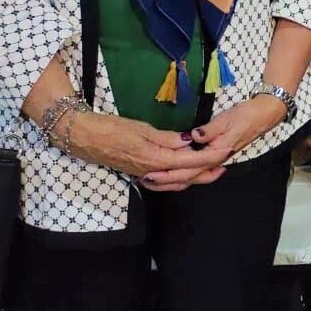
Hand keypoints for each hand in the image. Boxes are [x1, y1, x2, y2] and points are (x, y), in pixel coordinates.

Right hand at [61, 112, 225, 189]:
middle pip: (187, 176)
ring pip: (176, 181)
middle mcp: (151, 171)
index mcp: (155, 158)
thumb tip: (188, 142)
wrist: (83, 138)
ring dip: (196, 176)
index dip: (211, 157)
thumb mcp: (141, 128)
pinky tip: (186, 171)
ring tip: (213, 168)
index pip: (190, 161)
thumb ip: (166, 138)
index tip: (227, 150)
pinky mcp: (139, 172)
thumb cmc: (111, 129)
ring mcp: (145, 174)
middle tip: (226, 162)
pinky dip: (180, 178)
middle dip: (209, 171)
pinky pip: (165, 181)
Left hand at [150, 95, 286, 189]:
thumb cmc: (245, 115)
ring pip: (192, 177)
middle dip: (166, 180)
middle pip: (187, 177)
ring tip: (154, 180)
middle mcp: (215, 160)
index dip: (169, 173)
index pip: (188, 169)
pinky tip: (174, 173)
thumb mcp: (226, 120)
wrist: (264, 115)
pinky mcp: (215, 155)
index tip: (151, 173)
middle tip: (145, 180)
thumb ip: (209, 130)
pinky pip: (196, 171)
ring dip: (173, 181)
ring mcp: (216, 159)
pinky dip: (183, 175)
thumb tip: (192, 137)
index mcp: (216, 153)